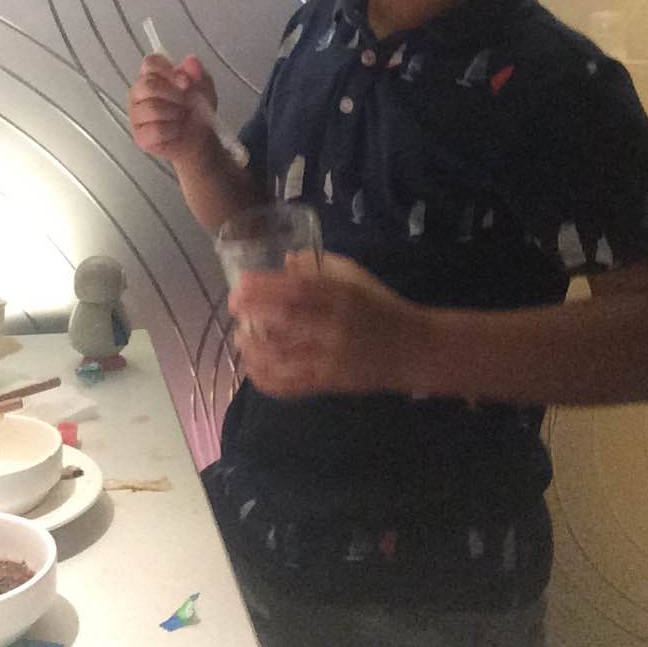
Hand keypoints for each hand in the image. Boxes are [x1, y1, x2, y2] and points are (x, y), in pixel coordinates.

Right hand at [128, 53, 217, 163]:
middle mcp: (138, 94)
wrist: (201, 137)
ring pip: (152, 108)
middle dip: (173, 94)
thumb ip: (196, 72)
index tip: (186, 82)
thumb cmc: (196, 108)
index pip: (149, 64)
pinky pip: (156, 130)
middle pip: (147, 85)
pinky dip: (173, 131)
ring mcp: (136, 117)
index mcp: (150, 76)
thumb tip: (191, 61)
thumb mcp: (203, 86)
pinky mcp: (140, 138)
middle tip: (185, 102)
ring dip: (175, 113)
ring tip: (180, 117)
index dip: (168, 71)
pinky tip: (176, 131)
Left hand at [228, 252, 421, 397]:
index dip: (264, 287)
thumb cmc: (381, 306)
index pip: (297, 289)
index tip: (240, 284)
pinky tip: (253, 369)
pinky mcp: (331, 383)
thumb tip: (283, 261)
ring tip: (240, 339)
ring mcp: (332, 359)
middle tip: (233, 307)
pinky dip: (267, 380)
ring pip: (284, 356)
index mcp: (343, 296)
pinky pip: (293, 385)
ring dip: (254, 348)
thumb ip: (319, 267)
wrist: (414, 349)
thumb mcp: (355, 277)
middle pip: (286, 319)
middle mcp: (336, 327)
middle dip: (253, 312)